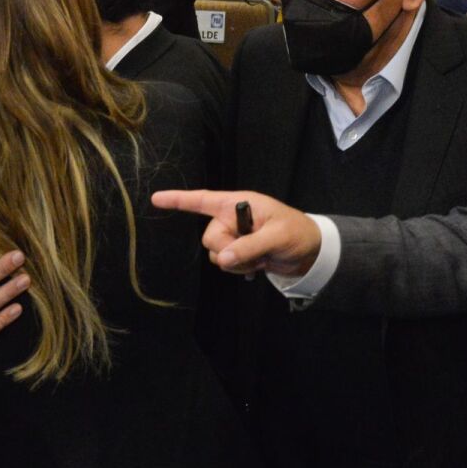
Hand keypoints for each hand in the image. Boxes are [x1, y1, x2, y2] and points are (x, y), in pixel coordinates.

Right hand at [150, 189, 322, 277]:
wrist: (310, 252)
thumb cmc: (297, 233)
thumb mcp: (277, 236)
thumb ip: (249, 246)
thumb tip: (222, 258)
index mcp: (238, 204)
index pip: (203, 200)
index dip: (179, 200)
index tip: (156, 199)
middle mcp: (231, 218)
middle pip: (209, 237)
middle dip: (228, 248)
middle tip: (255, 250)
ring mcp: (234, 237)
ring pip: (216, 254)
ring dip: (238, 261)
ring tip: (261, 256)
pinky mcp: (238, 253)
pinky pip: (226, 264)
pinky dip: (241, 268)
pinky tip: (258, 263)